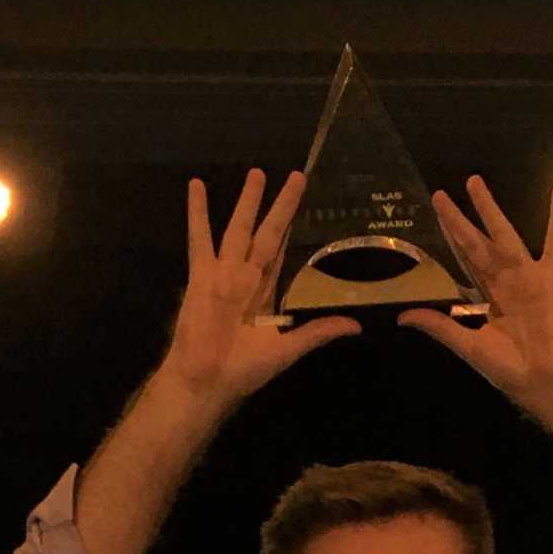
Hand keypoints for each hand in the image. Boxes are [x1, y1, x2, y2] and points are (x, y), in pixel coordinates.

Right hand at [163, 167, 356, 406]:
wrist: (206, 381)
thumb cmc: (243, 369)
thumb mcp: (287, 349)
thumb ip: (317, 332)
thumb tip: (355, 325)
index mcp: (265, 293)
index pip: (284, 254)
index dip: (295, 231)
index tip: (308, 207)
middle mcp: (246, 277)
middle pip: (268, 233)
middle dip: (281, 207)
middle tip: (297, 176)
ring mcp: (223, 273)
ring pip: (239, 228)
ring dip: (248, 202)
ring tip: (257, 172)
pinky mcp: (202, 275)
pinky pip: (200, 239)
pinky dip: (198, 213)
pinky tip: (197, 186)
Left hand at [414, 178, 552, 409]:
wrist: (547, 380)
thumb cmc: (510, 369)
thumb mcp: (468, 345)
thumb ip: (439, 326)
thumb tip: (402, 315)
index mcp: (487, 297)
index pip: (463, 261)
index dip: (449, 239)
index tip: (435, 218)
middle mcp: (504, 281)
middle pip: (476, 242)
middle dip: (459, 219)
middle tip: (440, 194)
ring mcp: (527, 276)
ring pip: (505, 234)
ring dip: (490, 208)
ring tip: (474, 181)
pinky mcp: (550, 277)